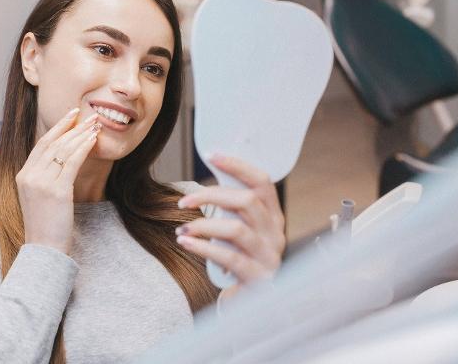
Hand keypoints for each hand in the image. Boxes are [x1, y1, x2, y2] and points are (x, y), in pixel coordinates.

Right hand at [16, 108, 100, 253]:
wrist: (44, 249)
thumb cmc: (45, 226)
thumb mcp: (38, 197)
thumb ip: (44, 178)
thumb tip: (61, 161)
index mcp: (22, 175)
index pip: (41, 144)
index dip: (57, 128)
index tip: (70, 116)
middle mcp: (29, 175)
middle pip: (52, 142)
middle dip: (71, 126)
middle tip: (87, 114)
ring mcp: (41, 183)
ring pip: (63, 150)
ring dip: (80, 134)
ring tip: (95, 125)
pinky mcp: (57, 190)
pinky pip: (71, 162)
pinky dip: (83, 148)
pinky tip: (93, 140)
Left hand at [175, 154, 285, 295]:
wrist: (252, 303)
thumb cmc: (240, 259)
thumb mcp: (239, 231)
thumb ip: (230, 209)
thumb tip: (202, 180)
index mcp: (273, 216)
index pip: (262, 181)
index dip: (237, 166)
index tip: (211, 155)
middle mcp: (275, 233)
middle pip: (246, 201)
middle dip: (211, 195)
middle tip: (183, 202)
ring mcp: (269, 256)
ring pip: (237, 229)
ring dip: (204, 225)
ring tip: (181, 230)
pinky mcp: (257, 278)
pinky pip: (230, 258)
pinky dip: (204, 248)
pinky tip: (186, 243)